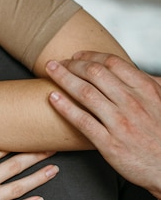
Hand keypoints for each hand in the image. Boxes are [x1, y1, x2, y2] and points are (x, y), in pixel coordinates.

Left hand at [46, 51, 160, 197]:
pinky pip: (82, 121)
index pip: (112, 63)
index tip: (76, 56)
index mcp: (146, 90)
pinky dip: (65, 107)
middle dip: (72, 64)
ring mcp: (120, 123)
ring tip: (50, 71)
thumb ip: (151, 85)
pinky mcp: (109, 143)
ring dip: (63, 78)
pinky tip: (52, 98)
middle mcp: (132, 103)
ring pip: (85, 93)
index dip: (90, 56)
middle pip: (95, 74)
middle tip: (56, 62)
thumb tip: (139, 72)